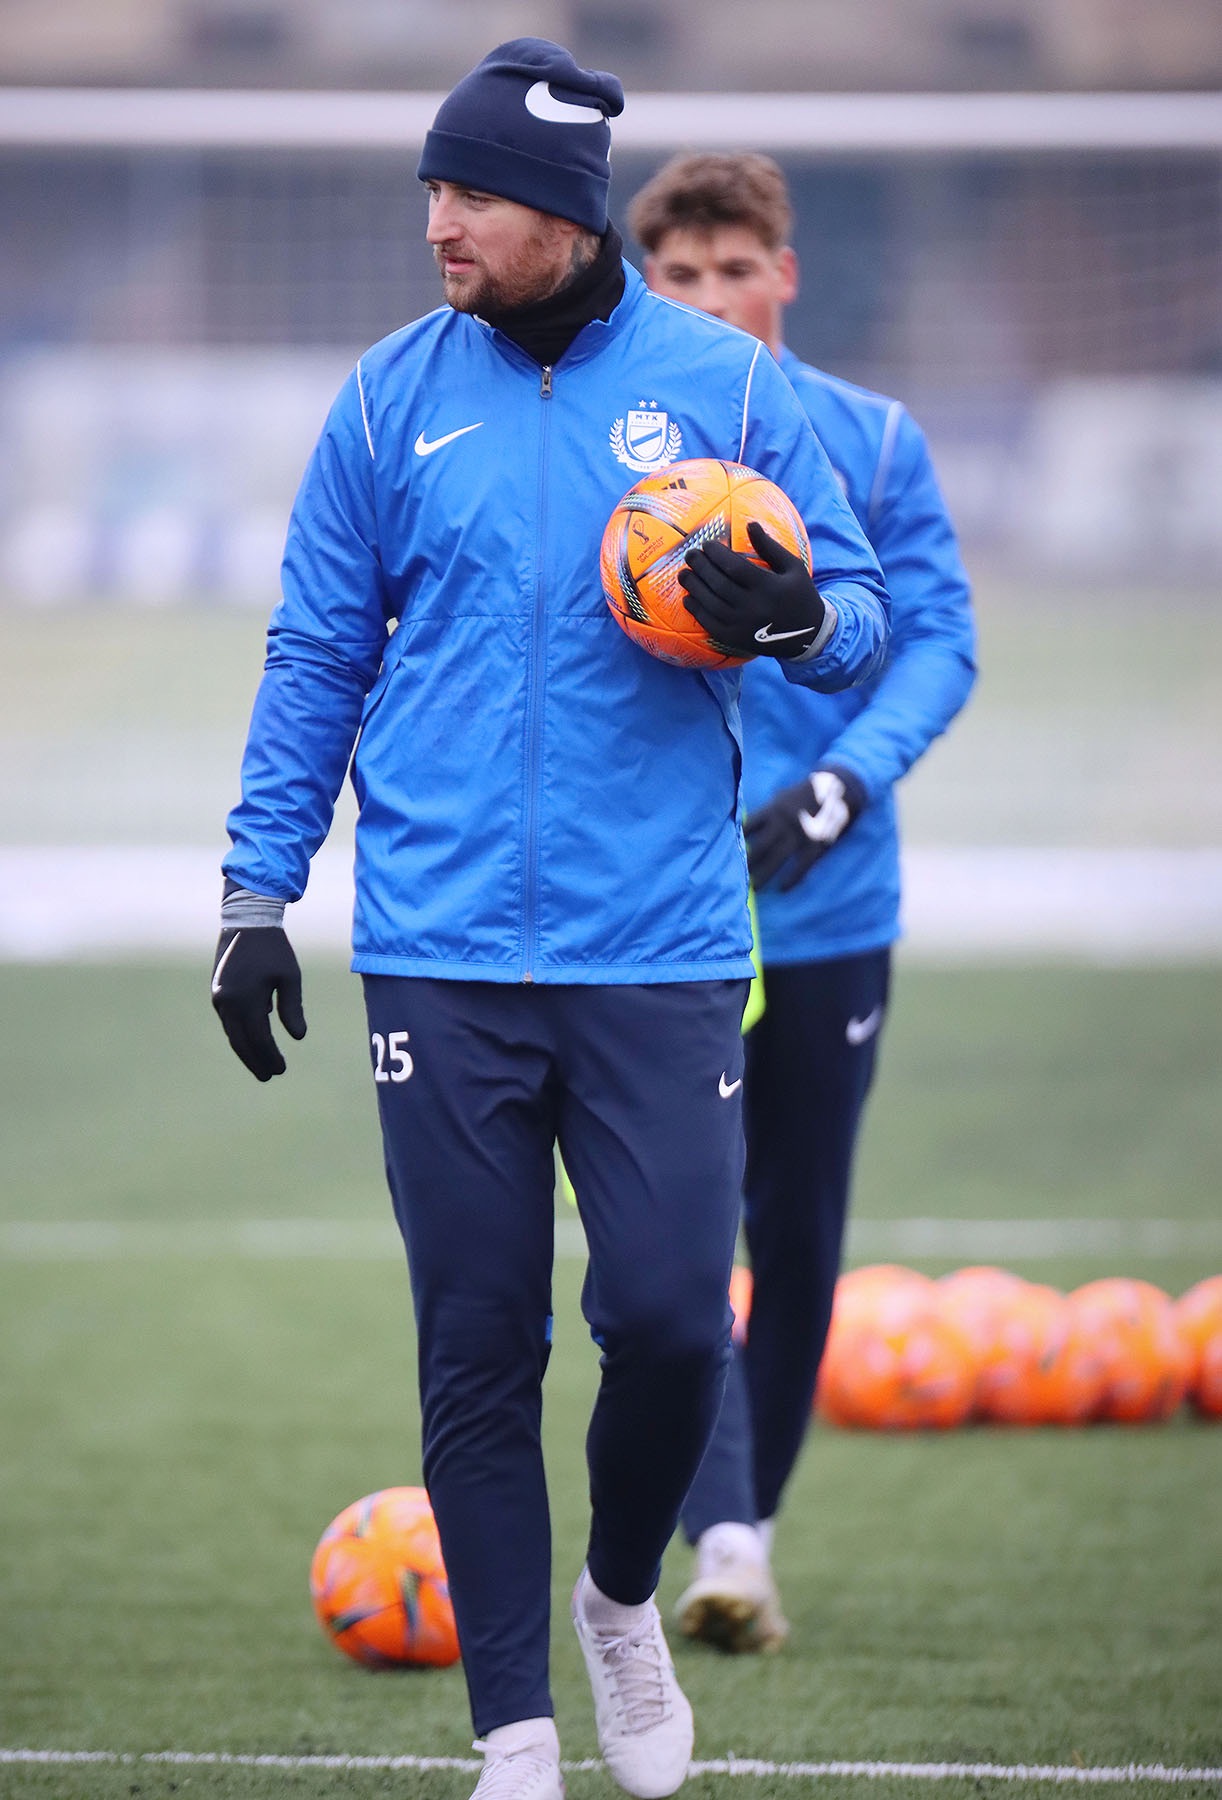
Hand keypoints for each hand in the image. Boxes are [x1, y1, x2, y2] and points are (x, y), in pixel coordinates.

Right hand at [210, 926, 305, 1080]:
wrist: (246, 922)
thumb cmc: (273, 949)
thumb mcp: (290, 977)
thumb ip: (292, 1008)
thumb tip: (298, 1038)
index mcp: (246, 999)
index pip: (258, 1039)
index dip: (269, 1056)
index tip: (281, 1070)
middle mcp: (227, 1002)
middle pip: (241, 1042)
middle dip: (256, 1061)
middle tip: (270, 1076)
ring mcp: (219, 998)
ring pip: (232, 1033)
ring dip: (246, 1051)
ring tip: (261, 1065)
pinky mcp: (217, 993)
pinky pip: (228, 1022)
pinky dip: (240, 1035)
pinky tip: (253, 1042)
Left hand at [679, 520, 826, 660]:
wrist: (809, 635)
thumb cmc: (800, 595)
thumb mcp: (792, 567)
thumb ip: (769, 547)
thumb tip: (750, 524)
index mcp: (769, 586)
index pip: (734, 566)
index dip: (716, 554)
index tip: (706, 544)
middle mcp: (754, 607)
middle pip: (719, 584)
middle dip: (700, 567)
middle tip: (690, 555)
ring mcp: (743, 625)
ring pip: (711, 604)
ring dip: (694, 587)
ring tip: (684, 574)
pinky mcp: (736, 639)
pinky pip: (711, 624)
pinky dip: (697, 611)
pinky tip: (689, 599)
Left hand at [745, 766, 865, 891]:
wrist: (840, 788)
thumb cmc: (809, 791)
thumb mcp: (784, 795)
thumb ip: (769, 810)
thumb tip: (751, 824)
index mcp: (774, 809)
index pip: (749, 826)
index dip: (739, 840)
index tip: (730, 852)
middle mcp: (784, 823)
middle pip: (760, 847)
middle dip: (748, 862)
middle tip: (738, 877)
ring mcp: (800, 834)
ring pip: (777, 858)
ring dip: (764, 874)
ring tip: (754, 886)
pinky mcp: (816, 844)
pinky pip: (802, 865)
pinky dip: (792, 878)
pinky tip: (782, 888)